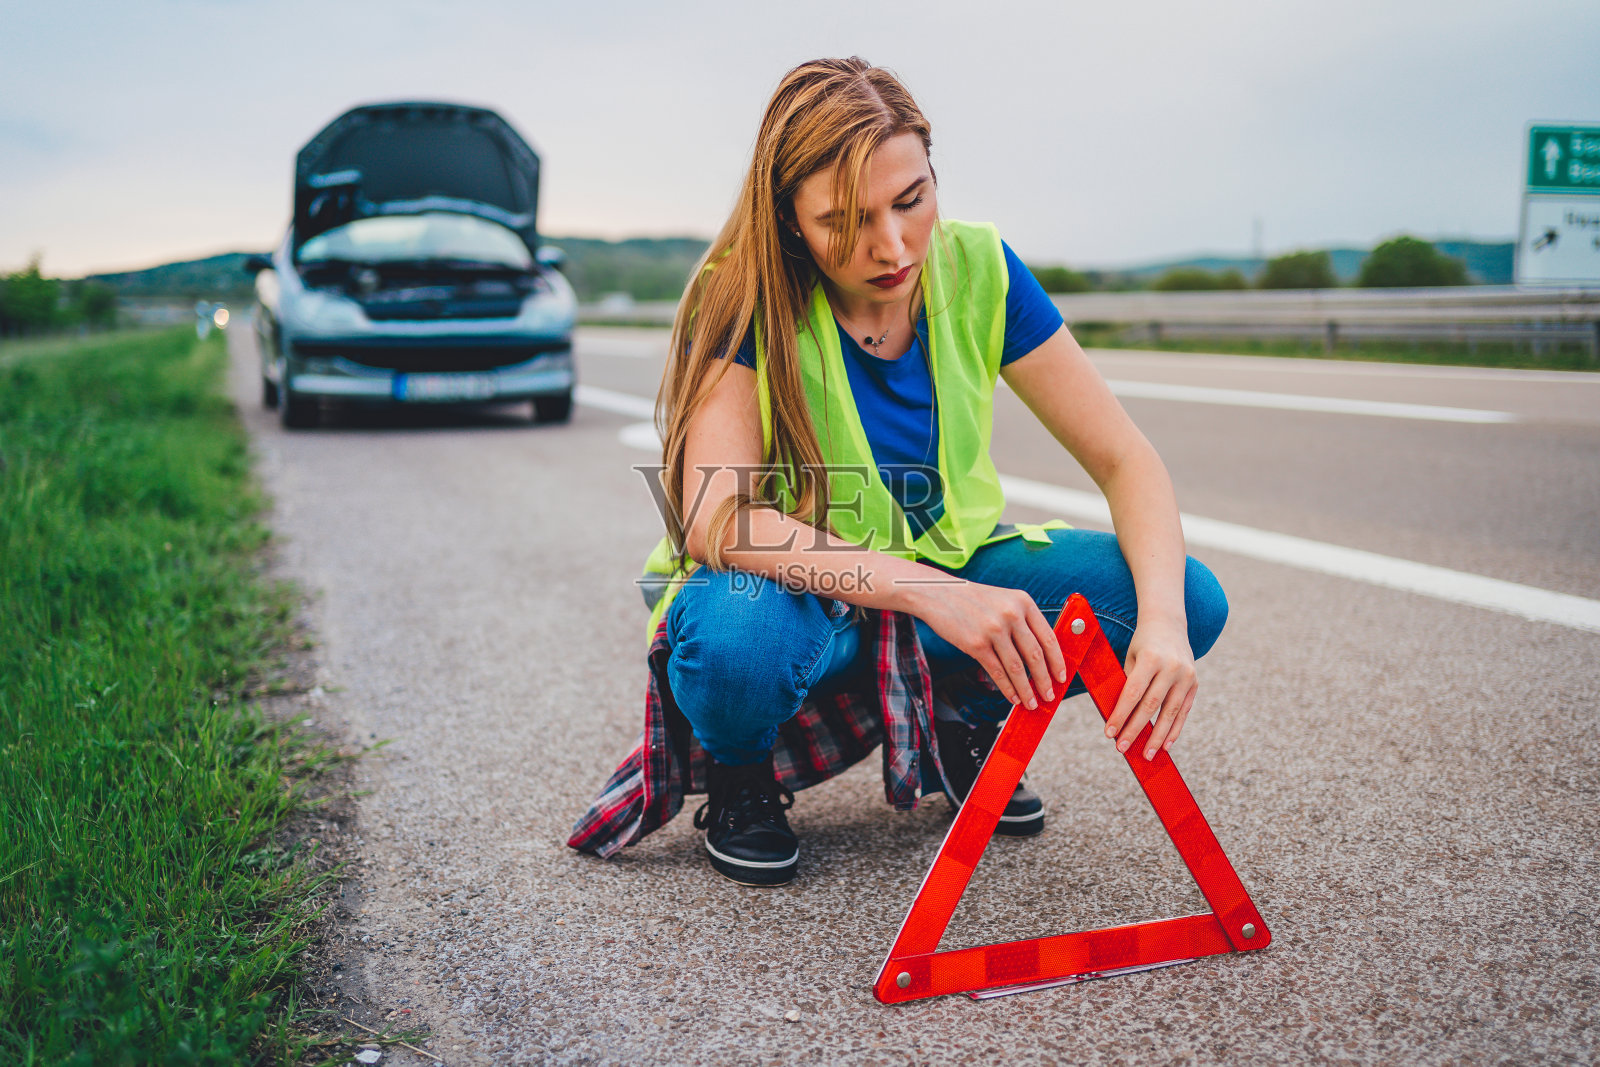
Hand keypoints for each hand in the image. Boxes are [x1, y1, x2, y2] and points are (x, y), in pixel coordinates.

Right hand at [909, 580, 1067, 708]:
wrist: (938, 593)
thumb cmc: (972, 599)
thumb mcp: (1004, 600)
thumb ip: (1023, 621)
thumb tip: (1041, 655)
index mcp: (1023, 602)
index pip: (1049, 637)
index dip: (1057, 661)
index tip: (1062, 676)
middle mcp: (1011, 614)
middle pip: (1035, 655)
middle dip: (1045, 680)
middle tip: (1049, 695)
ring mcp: (993, 629)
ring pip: (1017, 668)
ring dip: (1026, 690)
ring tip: (1031, 703)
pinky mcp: (976, 644)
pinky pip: (997, 672)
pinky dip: (1007, 688)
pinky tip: (1012, 697)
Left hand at [1102, 617, 1196, 760]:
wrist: (1168, 623)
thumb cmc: (1141, 643)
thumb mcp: (1130, 657)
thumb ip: (1127, 683)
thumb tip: (1119, 717)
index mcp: (1150, 658)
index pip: (1133, 693)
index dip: (1121, 715)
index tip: (1109, 734)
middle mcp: (1171, 667)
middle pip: (1151, 706)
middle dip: (1135, 730)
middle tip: (1122, 749)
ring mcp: (1186, 675)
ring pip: (1170, 712)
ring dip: (1157, 736)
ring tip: (1146, 755)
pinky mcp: (1195, 683)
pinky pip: (1184, 711)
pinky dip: (1175, 729)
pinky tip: (1165, 745)